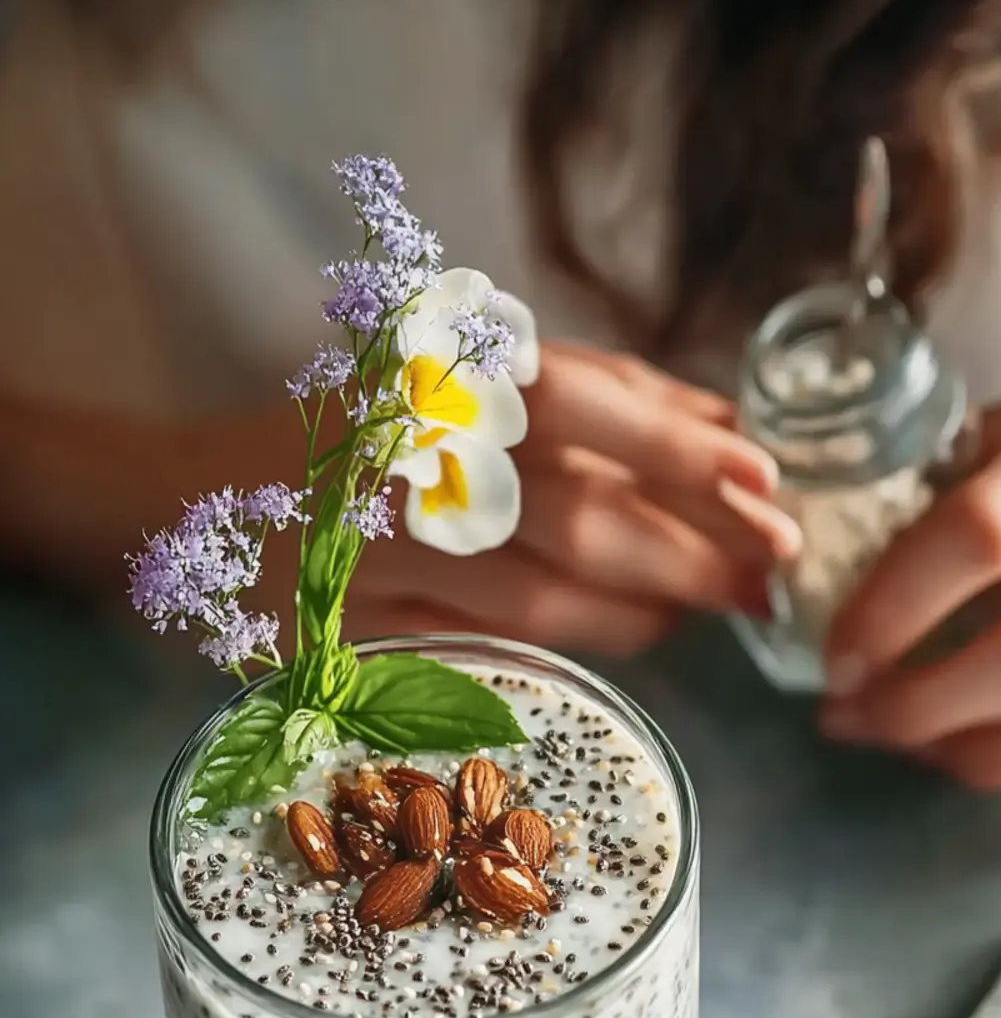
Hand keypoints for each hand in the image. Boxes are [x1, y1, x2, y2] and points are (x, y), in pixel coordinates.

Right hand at [351, 342, 798, 655]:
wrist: (213, 491)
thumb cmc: (379, 423)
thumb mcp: (486, 372)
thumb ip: (609, 394)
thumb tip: (734, 426)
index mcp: (437, 371)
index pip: (573, 399)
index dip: (677, 444)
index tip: (765, 477)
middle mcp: (406, 458)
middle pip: (572, 513)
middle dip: (690, 549)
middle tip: (770, 569)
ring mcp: (381, 552)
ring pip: (542, 596)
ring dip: (649, 606)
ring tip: (720, 597)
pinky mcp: (366, 629)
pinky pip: (502, 646)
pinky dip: (590, 639)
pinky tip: (644, 624)